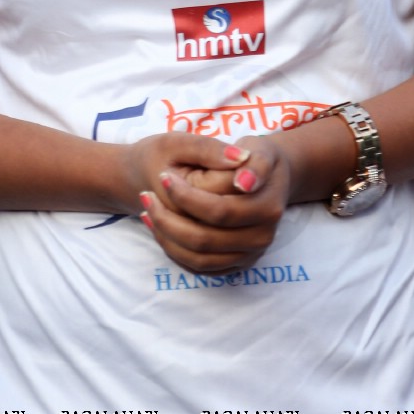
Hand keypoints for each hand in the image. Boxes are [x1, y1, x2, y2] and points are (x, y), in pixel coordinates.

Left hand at [129, 133, 293, 273]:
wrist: (261, 176)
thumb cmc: (253, 156)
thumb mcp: (256, 147)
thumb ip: (254, 163)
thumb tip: (243, 183)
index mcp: (267, 209)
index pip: (219, 211)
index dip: (187, 196)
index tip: (163, 177)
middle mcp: (261, 237)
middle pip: (204, 239)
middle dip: (168, 218)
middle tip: (146, 195)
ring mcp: (248, 254)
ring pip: (198, 258)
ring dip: (166, 235)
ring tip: (147, 209)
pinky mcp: (234, 263)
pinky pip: (199, 266)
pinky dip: (174, 248)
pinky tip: (158, 225)